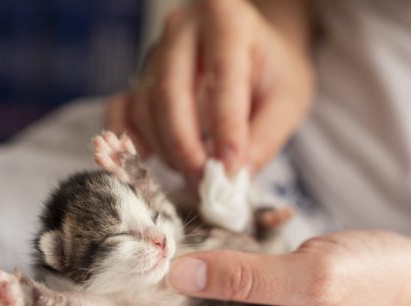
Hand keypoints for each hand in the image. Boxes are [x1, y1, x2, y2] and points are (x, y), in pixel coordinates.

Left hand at [48, 230, 410, 305]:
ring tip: (98, 277)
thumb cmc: (376, 283)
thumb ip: (248, 277)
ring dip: (144, 289)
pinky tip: (157, 248)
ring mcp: (250, 305)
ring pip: (185, 302)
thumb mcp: (315, 279)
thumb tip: (180, 271)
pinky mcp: (257, 281)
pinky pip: (210, 274)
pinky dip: (181, 263)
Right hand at [106, 0, 313, 183]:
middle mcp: (183, 28)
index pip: (221, 78)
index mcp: (228, 20)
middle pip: (170, 92)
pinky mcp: (140, 76)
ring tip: (193, 171)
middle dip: (186, 146)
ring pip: (145, 106)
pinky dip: (130, 139)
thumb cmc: (271, 72)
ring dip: (166, 149)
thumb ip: (265, 138)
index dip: (225, 129)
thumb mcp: (288, 100)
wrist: (250, 52)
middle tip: (204, 180)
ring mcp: (156, 52)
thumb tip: (235, 177)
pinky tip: (148, 158)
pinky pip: (121, 110)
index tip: (230, 169)